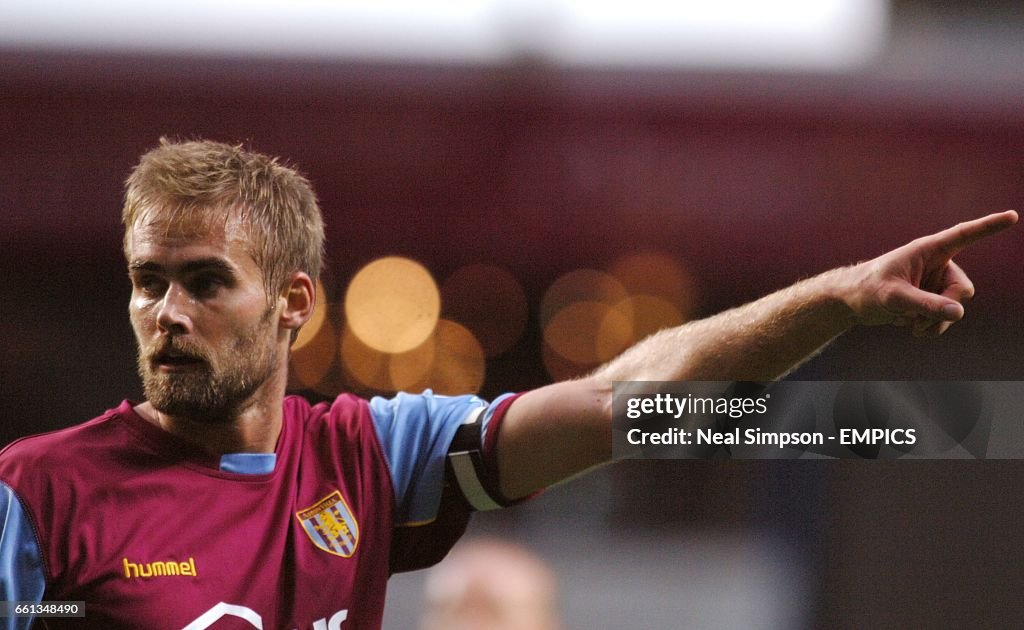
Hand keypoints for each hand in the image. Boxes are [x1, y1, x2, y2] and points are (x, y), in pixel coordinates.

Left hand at [846, 210, 1017, 335]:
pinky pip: (945, 317)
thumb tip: (958, 312)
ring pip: (955, 307)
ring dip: (936, 321)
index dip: (989, 227)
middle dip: (944, 307)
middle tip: (919, 318)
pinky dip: (932, 325)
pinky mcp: (932, 299)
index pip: (964, 235)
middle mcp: (938, 264)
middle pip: (962, 290)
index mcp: (928, 250)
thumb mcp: (894, 297)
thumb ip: (925, 304)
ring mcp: (936, 283)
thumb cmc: (868, 289)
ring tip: (911, 325)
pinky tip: (912, 328)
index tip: (1012, 216)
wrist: (852, 303)